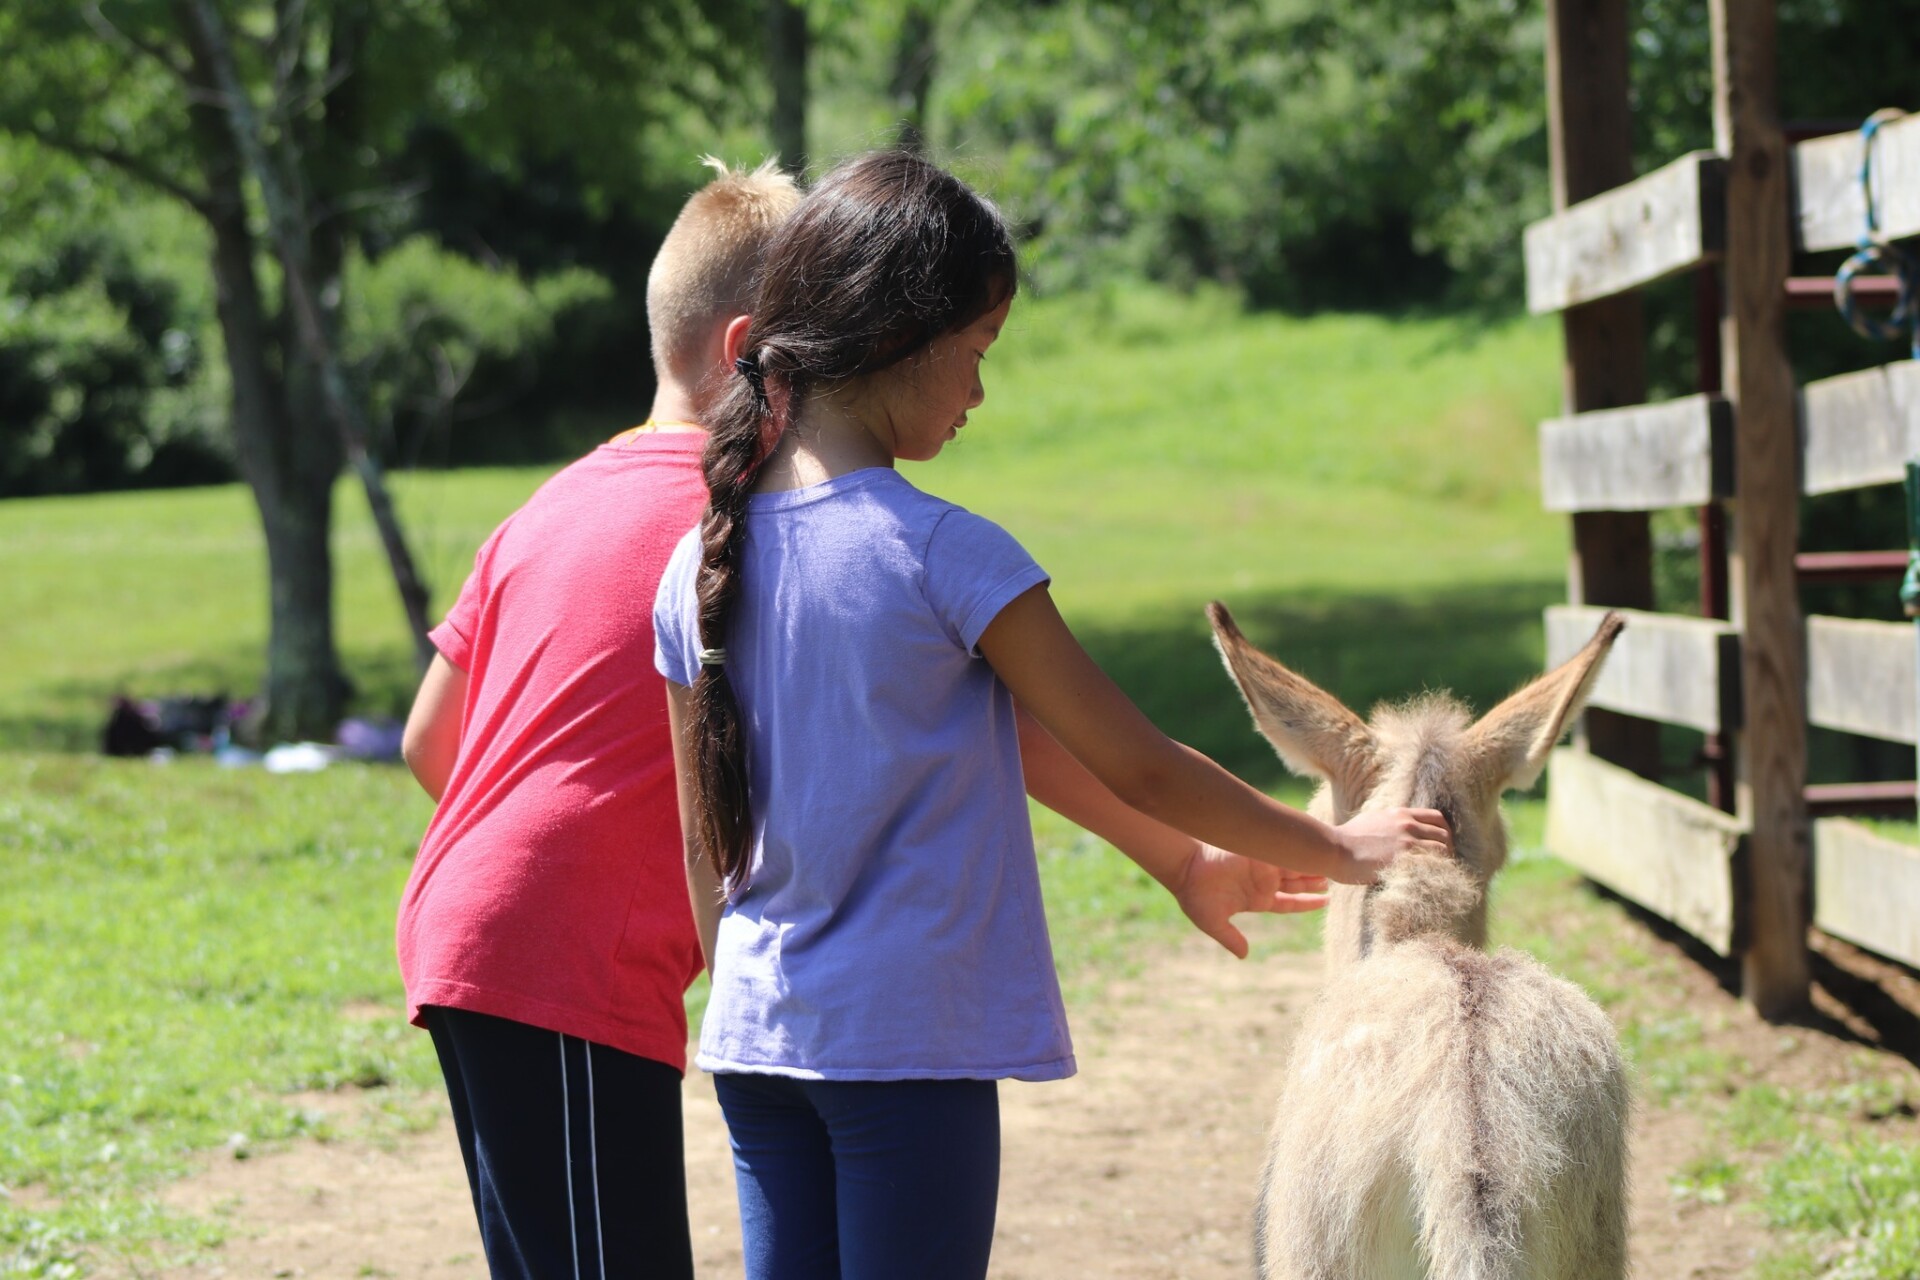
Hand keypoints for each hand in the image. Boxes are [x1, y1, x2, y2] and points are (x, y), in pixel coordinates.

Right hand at [1172, 843, 1330, 959]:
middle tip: (1333, 879)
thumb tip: (1244, 955)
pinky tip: (1314, 850)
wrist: (1184, 866)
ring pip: (1293, 867)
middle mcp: (1261, 882)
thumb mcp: (1213, 921)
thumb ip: (1230, 938)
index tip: (1325, 901)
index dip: (1306, 902)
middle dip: (1313, 882)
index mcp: (1255, 899)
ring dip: (1311, 866)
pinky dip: (1298, 851)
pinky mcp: (1257, 850)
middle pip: (1296, 883)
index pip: (1288, 902)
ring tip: (1331, 865)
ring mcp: (1261, 865)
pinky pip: (1283, 851)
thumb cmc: (1194, 895)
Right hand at [1330, 807, 1451, 884]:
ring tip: (1438, 875)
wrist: (1334, 848)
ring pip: (1443, 851)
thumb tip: (1396, 830)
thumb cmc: (1347, 837)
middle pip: (1445, 835)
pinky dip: (1436, 873)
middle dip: (1448, 849)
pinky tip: (1431, 881)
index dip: (1444, 832)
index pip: (1438, 818)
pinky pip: (1432, 866)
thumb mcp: (1372, 819)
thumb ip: (1390, 822)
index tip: (1442, 844)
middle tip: (1443, 863)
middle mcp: (1407, 825)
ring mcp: (1407, 842)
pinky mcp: (1403, 860)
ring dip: (1444, 863)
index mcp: (1401, 814)